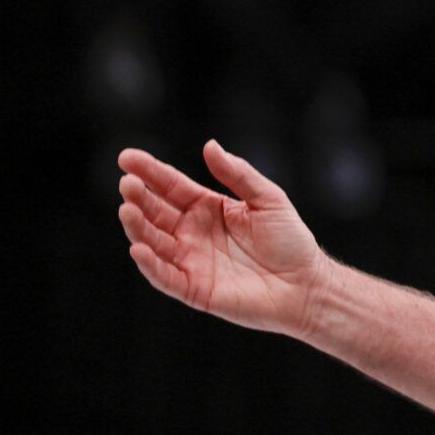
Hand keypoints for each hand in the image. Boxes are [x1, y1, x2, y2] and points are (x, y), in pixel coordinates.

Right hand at [117, 140, 331, 339]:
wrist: (307, 284)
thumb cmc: (291, 241)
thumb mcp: (268, 199)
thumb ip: (239, 174)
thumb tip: (210, 145)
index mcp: (208, 208)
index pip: (172, 187)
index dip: (150, 172)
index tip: (126, 158)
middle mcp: (193, 233)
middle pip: (156, 212)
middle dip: (138, 197)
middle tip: (127, 183)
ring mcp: (191, 261)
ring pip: (153, 242)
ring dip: (137, 227)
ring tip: (127, 209)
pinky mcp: (194, 289)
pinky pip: (165, 276)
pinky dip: (149, 264)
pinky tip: (138, 248)